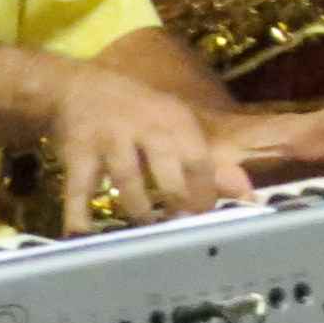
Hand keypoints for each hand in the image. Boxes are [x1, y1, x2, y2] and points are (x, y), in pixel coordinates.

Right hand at [51, 64, 251, 231]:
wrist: (77, 86)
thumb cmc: (137, 112)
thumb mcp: (173, 126)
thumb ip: (206, 162)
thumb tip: (246, 194)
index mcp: (175, 120)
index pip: (199, 159)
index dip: (204, 192)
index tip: (205, 217)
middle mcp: (145, 126)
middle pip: (167, 169)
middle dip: (177, 202)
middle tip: (180, 226)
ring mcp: (110, 138)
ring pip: (129, 180)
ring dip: (139, 210)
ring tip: (146, 230)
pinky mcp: (78, 153)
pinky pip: (79, 189)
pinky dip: (79, 215)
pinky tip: (82, 235)